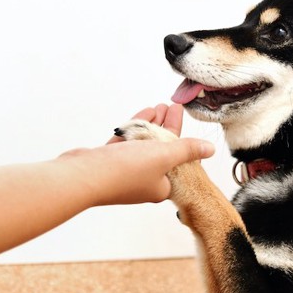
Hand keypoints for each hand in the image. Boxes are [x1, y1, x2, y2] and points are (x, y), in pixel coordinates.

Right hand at [58, 104, 213, 204]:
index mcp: (161, 186)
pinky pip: (125, 144)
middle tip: (171, 105)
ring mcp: (124, 174)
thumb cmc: (125, 171)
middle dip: (166, 126)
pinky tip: (142, 115)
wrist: (81, 177)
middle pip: (160, 150)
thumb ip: (187, 150)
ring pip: (142, 145)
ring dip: (151, 125)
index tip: (180, 113)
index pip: (177, 158)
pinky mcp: (107, 164)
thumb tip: (210, 149)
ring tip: (158, 107)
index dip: (180, 135)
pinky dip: (134, 129)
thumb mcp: (164, 156)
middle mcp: (143, 183)